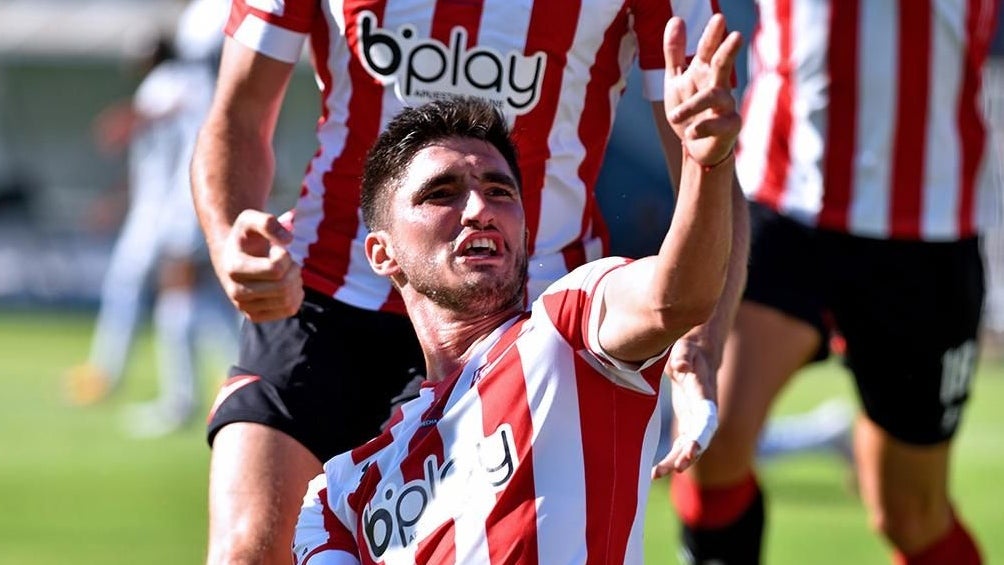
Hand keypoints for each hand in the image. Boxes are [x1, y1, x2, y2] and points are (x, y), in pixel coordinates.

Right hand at [214, 209, 303, 321]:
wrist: (232, 256)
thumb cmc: (245, 236)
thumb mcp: (251, 218)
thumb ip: (268, 222)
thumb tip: (288, 240)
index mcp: (234, 267)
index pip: (276, 269)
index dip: (286, 256)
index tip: (279, 249)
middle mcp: (236, 292)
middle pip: (283, 287)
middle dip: (294, 269)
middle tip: (289, 260)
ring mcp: (244, 307)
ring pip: (288, 301)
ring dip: (296, 282)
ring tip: (288, 271)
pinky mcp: (254, 316)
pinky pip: (289, 310)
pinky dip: (296, 295)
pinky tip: (288, 283)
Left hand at [652, 339, 718, 477]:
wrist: (699, 355)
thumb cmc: (689, 351)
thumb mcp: (685, 349)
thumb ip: (683, 356)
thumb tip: (680, 365)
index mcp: (705, 394)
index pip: (706, 418)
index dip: (700, 435)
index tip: (693, 450)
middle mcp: (705, 412)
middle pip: (699, 438)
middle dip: (688, 454)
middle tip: (675, 468)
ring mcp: (697, 421)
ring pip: (690, 446)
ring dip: (676, 461)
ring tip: (657, 474)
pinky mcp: (688, 425)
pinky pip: (682, 446)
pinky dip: (672, 458)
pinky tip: (656, 471)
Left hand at [662, 14, 741, 167]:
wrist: (696, 146)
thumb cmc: (689, 109)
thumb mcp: (676, 79)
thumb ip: (674, 52)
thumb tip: (676, 19)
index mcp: (704, 71)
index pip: (708, 49)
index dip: (713, 35)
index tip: (719, 18)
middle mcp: (718, 85)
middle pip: (723, 65)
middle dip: (728, 51)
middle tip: (737, 36)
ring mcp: (727, 106)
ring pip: (715, 97)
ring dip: (693, 105)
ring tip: (673, 117)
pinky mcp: (730, 127)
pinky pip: (719, 125)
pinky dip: (703, 127)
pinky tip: (690, 133)